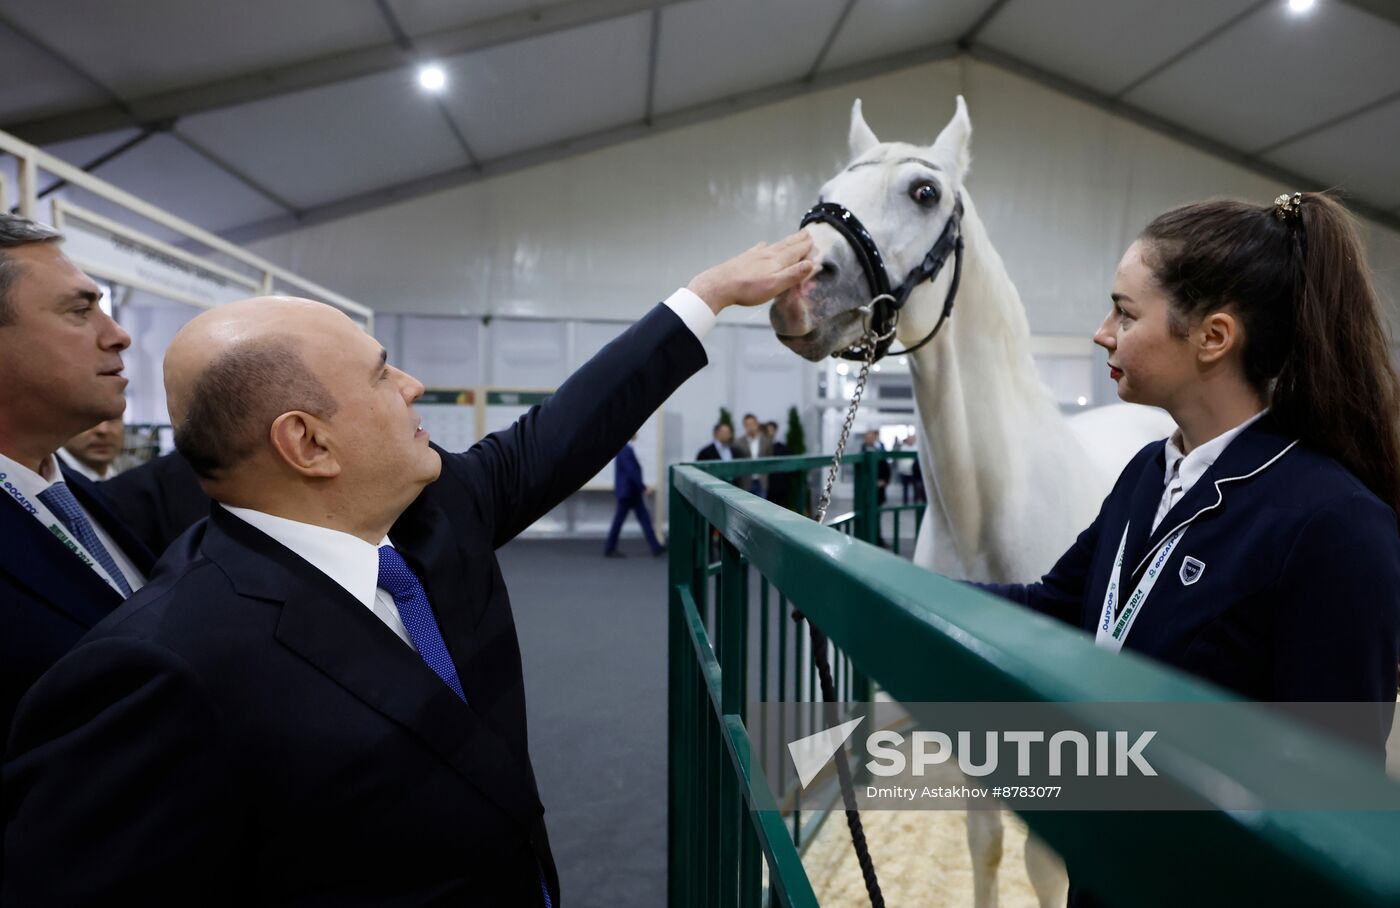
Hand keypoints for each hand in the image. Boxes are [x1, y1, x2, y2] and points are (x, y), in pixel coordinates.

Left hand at [688, 231, 815, 314]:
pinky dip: (765, 245)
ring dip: (785, 241)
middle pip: (786, 245)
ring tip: (792, 237)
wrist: (719, 285)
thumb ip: (793, 274)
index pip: (796, 251)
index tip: (814, 239)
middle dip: (797, 239)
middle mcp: (768, 254)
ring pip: (774, 245)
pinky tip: (763, 244)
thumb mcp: (775, 285)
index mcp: (777, 261)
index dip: (806, 246)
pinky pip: (758, 249)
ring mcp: (755, 255)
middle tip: (806, 232)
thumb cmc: (749, 289)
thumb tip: (812, 263)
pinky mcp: (744, 259)